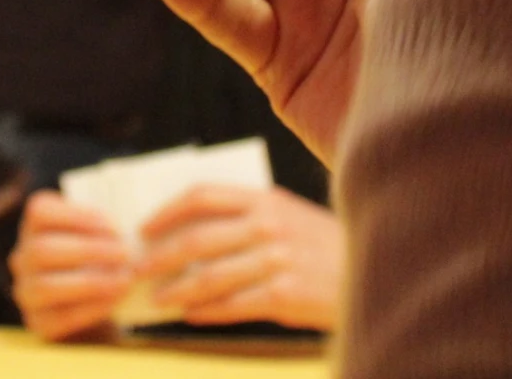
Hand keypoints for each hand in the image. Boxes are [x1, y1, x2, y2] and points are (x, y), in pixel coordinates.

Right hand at [9, 192, 130, 341]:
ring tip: (125, 280)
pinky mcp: (38, 323)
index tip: (114, 226)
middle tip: (126, 254)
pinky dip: (92, 308)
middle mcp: (22, 259)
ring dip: (90, 282)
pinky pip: (60, 317)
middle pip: (42, 250)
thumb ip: (104, 230)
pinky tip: (116, 299)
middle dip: (88, 251)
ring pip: (45, 287)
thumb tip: (125, 235)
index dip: (77, 215)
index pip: (39, 211)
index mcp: (33, 227)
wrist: (97, 307)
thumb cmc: (100, 260)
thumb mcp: (98, 236)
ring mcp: (26, 293)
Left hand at [137, 184, 340, 331]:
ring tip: (157, 299)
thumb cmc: (322, 245)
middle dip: (160, 256)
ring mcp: (276, 260)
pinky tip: (190, 315)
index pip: (202, 195)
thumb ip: (246, 217)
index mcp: (265, 198)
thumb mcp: (288, 215)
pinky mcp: (284, 295)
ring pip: (210, 277)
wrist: (375, 271)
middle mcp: (268, 225)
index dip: (166, 211)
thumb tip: (188, 233)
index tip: (143, 227)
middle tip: (137, 268)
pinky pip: (233, 305)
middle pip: (197, 239)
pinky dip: (206, 311)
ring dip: (177, 290)